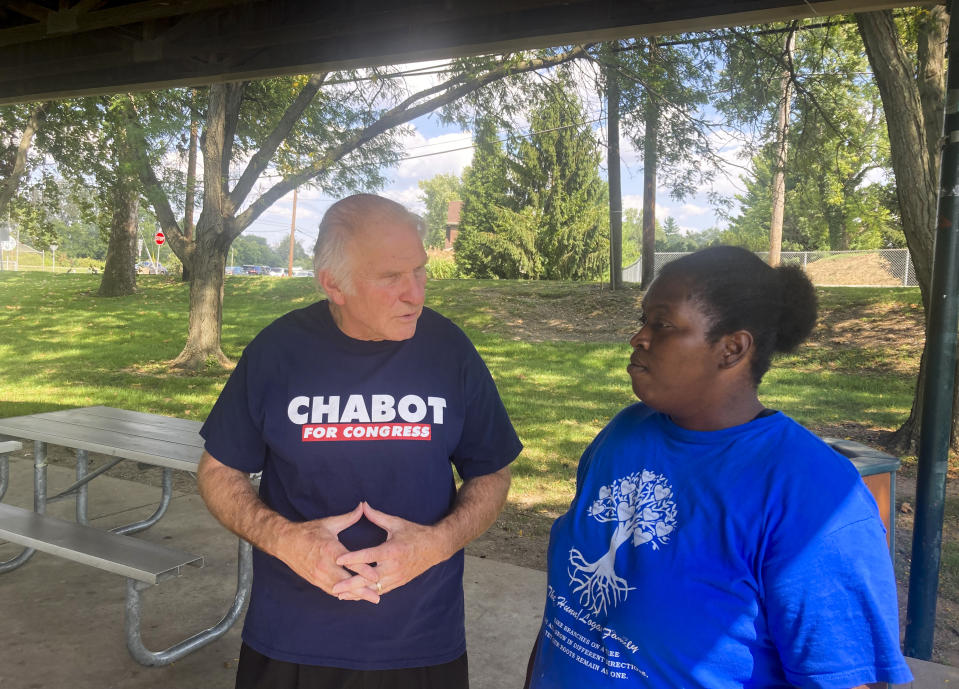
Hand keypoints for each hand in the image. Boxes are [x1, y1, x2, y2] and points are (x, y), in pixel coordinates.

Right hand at [275, 503, 380, 602]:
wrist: (285, 542)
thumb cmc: (309, 531)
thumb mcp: (329, 523)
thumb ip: (348, 518)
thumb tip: (363, 506)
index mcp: (330, 549)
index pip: (350, 563)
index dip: (364, 570)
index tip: (377, 576)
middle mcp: (324, 565)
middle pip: (346, 581)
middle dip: (362, 590)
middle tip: (377, 597)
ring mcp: (319, 575)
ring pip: (339, 589)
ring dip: (354, 595)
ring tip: (370, 599)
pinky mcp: (315, 581)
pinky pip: (331, 591)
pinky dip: (343, 595)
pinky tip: (354, 597)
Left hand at [332, 502, 450, 598]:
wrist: (435, 548)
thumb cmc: (414, 533)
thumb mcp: (396, 523)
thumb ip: (377, 516)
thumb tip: (363, 505)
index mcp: (392, 550)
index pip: (369, 556)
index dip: (353, 558)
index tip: (338, 560)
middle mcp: (394, 566)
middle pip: (369, 578)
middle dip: (351, 584)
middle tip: (334, 587)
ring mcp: (397, 577)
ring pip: (374, 588)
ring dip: (357, 592)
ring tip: (340, 595)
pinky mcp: (399, 582)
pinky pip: (381, 590)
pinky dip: (367, 593)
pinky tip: (356, 596)